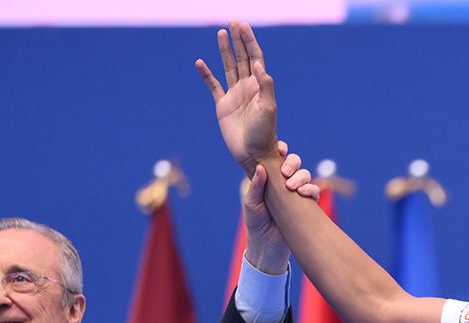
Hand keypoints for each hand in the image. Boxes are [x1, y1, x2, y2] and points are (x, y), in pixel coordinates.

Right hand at [196, 21, 277, 173]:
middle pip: (242, 57)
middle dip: (238, 40)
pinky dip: (206, 74)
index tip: (242, 26)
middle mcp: (247, 87)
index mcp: (259, 86)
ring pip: (228, 67)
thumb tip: (256, 63)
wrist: (253, 154)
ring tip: (221, 33)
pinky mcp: (223, 106)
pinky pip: (213, 85)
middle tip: (233, 22)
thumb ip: (264, 85)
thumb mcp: (268, 108)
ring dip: (225, 50)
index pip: (255, 57)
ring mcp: (234, 95)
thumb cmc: (264, 133)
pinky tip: (200, 63)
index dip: (249, 41)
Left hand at [244, 141, 317, 273]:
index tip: (281, 149)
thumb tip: (261, 167)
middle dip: (293, 162)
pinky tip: (303, 193)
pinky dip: (311, 189)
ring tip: (293, 186)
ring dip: (301, 176)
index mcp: (269, 177)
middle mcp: (283, 182)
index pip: (277, 158)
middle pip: (294, 163)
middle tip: (286, 171)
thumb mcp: (251, 203)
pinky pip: (313, 191)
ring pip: (305, 174)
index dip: (281, 150)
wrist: (267, 246)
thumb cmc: (255, 223)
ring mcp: (296, 193)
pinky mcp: (306, 205)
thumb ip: (255, 185)